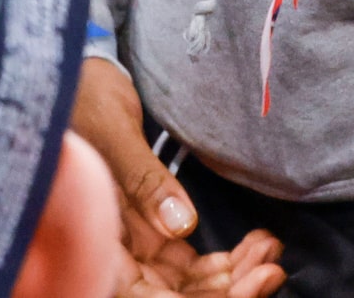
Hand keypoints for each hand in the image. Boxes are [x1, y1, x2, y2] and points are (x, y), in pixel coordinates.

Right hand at [71, 59, 284, 297]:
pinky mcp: (155, 232)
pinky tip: (260, 241)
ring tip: (270, 252)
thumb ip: (143, 180)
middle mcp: (114, 251)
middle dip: (222, 295)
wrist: (83, 78)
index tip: (232, 292)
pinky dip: (231, 259)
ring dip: (234, 278)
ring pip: (188, 285)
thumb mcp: (114, 133)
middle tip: (268, 272)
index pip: (137, 293)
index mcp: (92, 235)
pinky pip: (195, 262)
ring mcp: (137, 246)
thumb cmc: (84, 99)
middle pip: (169, 296)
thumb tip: (180, 225)